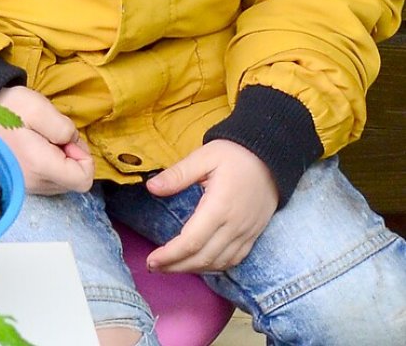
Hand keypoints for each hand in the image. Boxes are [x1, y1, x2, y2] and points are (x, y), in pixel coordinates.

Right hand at [0, 85, 94, 194]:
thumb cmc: (7, 109)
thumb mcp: (39, 108)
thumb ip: (64, 127)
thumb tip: (73, 142)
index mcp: (41, 166)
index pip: (83, 180)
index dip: (84, 157)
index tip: (66, 139)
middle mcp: (34, 183)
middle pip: (73, 181)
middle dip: (71, 158)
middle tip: (53, 136)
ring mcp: (26, 186)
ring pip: (61, 182)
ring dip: (60, 162)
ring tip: (41, 140)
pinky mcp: (19, 184)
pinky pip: (46, 181)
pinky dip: (48, 166)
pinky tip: (33, 148)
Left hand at [144, 141, 275, 272]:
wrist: (272, 158)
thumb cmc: (235, 155)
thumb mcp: (204, 156)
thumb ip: (178, 174)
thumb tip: (151, 187)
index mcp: (220, 207)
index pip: (191, 242)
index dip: (170, 255)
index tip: (151, 260)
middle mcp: (235, 226)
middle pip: (203, 258)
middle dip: (176, 267)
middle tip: (153, 266)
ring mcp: (247, 233)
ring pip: (219, 263)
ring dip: (193, 269)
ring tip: (170, 267)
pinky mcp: (253, 234)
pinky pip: (234, 260)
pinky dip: (214, 267)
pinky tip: (199, 264)